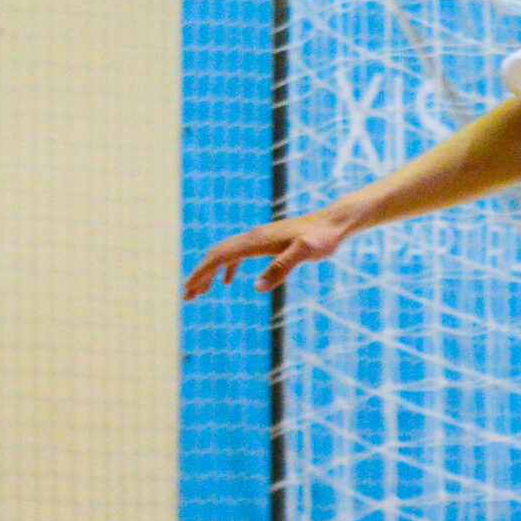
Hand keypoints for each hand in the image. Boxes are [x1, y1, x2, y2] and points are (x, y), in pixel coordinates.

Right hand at [183, 206, 361, 300]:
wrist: (333, 223)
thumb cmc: (322, 238)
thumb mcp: (305, 253)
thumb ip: (281, 268)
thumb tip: (256, 287)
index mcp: (256, 241)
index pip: (221, 256)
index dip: (203, 272)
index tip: (188, 288)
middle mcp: (252, 237)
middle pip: (216, 255)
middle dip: (200, 275)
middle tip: (186, 296)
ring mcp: (258, 239)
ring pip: (225, 255)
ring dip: (210, 273)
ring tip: (198, 292)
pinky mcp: (266, 242)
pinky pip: (238, 255)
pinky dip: (227, 268)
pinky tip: (226, 282)